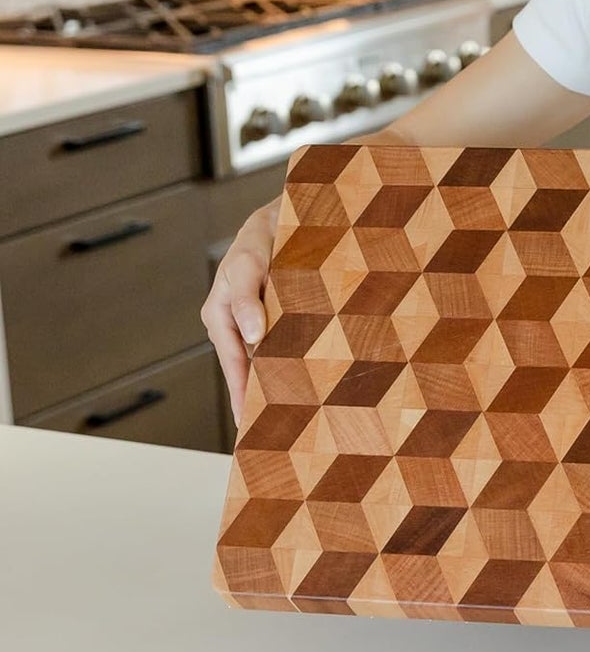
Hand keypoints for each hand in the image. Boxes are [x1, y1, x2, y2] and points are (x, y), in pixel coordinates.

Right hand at [201, 197, 279, 423]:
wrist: (281, 216)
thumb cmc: (259, 239)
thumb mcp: (250, 264)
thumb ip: (248, 300)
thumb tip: (252, 338)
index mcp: (220, 316)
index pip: (232, 365)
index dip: (241, 396)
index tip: (247, 426)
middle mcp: (234, 323)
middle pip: (247, 370)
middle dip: (258, 400)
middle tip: (271, 435)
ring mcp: (255, 321)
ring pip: (266, 360)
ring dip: (278, 384)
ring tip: (290, 417)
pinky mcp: (275, 315)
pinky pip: (281, 344)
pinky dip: (290, 362)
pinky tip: (307, 379)